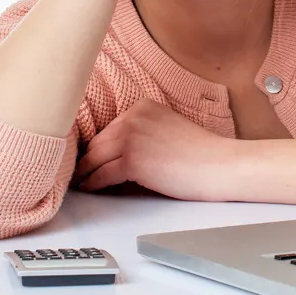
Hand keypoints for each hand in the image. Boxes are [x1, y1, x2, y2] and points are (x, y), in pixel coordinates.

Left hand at [73, 98, 236, 200]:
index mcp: (142, 106)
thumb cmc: (199, 153)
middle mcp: (133, 117)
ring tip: (79, 182)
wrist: (218, 165)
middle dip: (87, 159)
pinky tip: (89, 188)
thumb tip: (114, 150)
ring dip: (84, 172)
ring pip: (94, 158)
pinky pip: (101, 174)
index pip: (109, 128)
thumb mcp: (166, 128)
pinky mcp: (132, 160)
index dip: (98, 146)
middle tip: (77, 172)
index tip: (88, 157)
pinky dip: (92, 183)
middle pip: (98, 142)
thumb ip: (142, 131)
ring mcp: (131, 137)